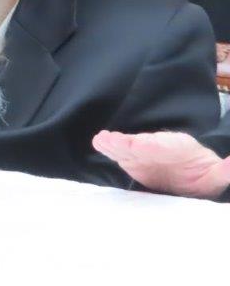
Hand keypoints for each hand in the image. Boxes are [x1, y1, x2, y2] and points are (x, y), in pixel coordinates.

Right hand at [93, 129, 229, 199]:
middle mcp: (158, 148)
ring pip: (128, 147)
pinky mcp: (133, 162)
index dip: (151, 146)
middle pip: (141, 144)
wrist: (192, 174)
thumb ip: (224, 170)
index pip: (164, 146)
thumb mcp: (216, 175)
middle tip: (112, 141)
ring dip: (115, 144)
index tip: (139, 146)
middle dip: (127, 144)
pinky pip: (120, 154)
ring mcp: (143, 154)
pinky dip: (110, 149)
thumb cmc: (204, 175)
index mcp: (180, 149)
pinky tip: (99, 143)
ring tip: (102, 140)